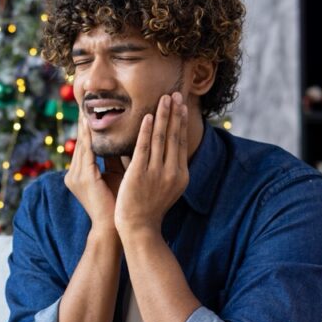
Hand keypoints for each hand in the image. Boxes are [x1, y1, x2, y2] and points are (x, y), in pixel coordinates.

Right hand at [66, 107, 119, 237]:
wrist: (114, 228)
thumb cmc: (119, 204)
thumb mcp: (117, 175)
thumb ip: (116, 158)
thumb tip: (125, 137)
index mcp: (80, 174)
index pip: (85, 145)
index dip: (89, 127)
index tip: (95, 110)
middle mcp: (74, 174)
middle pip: (81, 141)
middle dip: (86, 122)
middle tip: (89, 100)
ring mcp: (76, 176)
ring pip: (83, 144)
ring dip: (88, 125)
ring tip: (91, 107)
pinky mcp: (83, 178)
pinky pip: (88, 151)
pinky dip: (91, 137)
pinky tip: (95, 124)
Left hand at [114, 92, 189, 236]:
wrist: (139, 228)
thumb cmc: (149, 208)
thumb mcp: (166, 187)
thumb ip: (167, 168)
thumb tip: (163, 148)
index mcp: (181, 175)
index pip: (181, 142)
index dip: (181, 122)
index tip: (181, 105)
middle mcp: (172, 172)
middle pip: (174, 136)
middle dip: (175, 113)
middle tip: (176, 93)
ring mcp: (156, 173)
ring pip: (161, 138)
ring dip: (163, 116)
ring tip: (164, 98)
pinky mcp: (139, 174)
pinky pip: (143, 147)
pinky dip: (146, 130)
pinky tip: (147, 116)